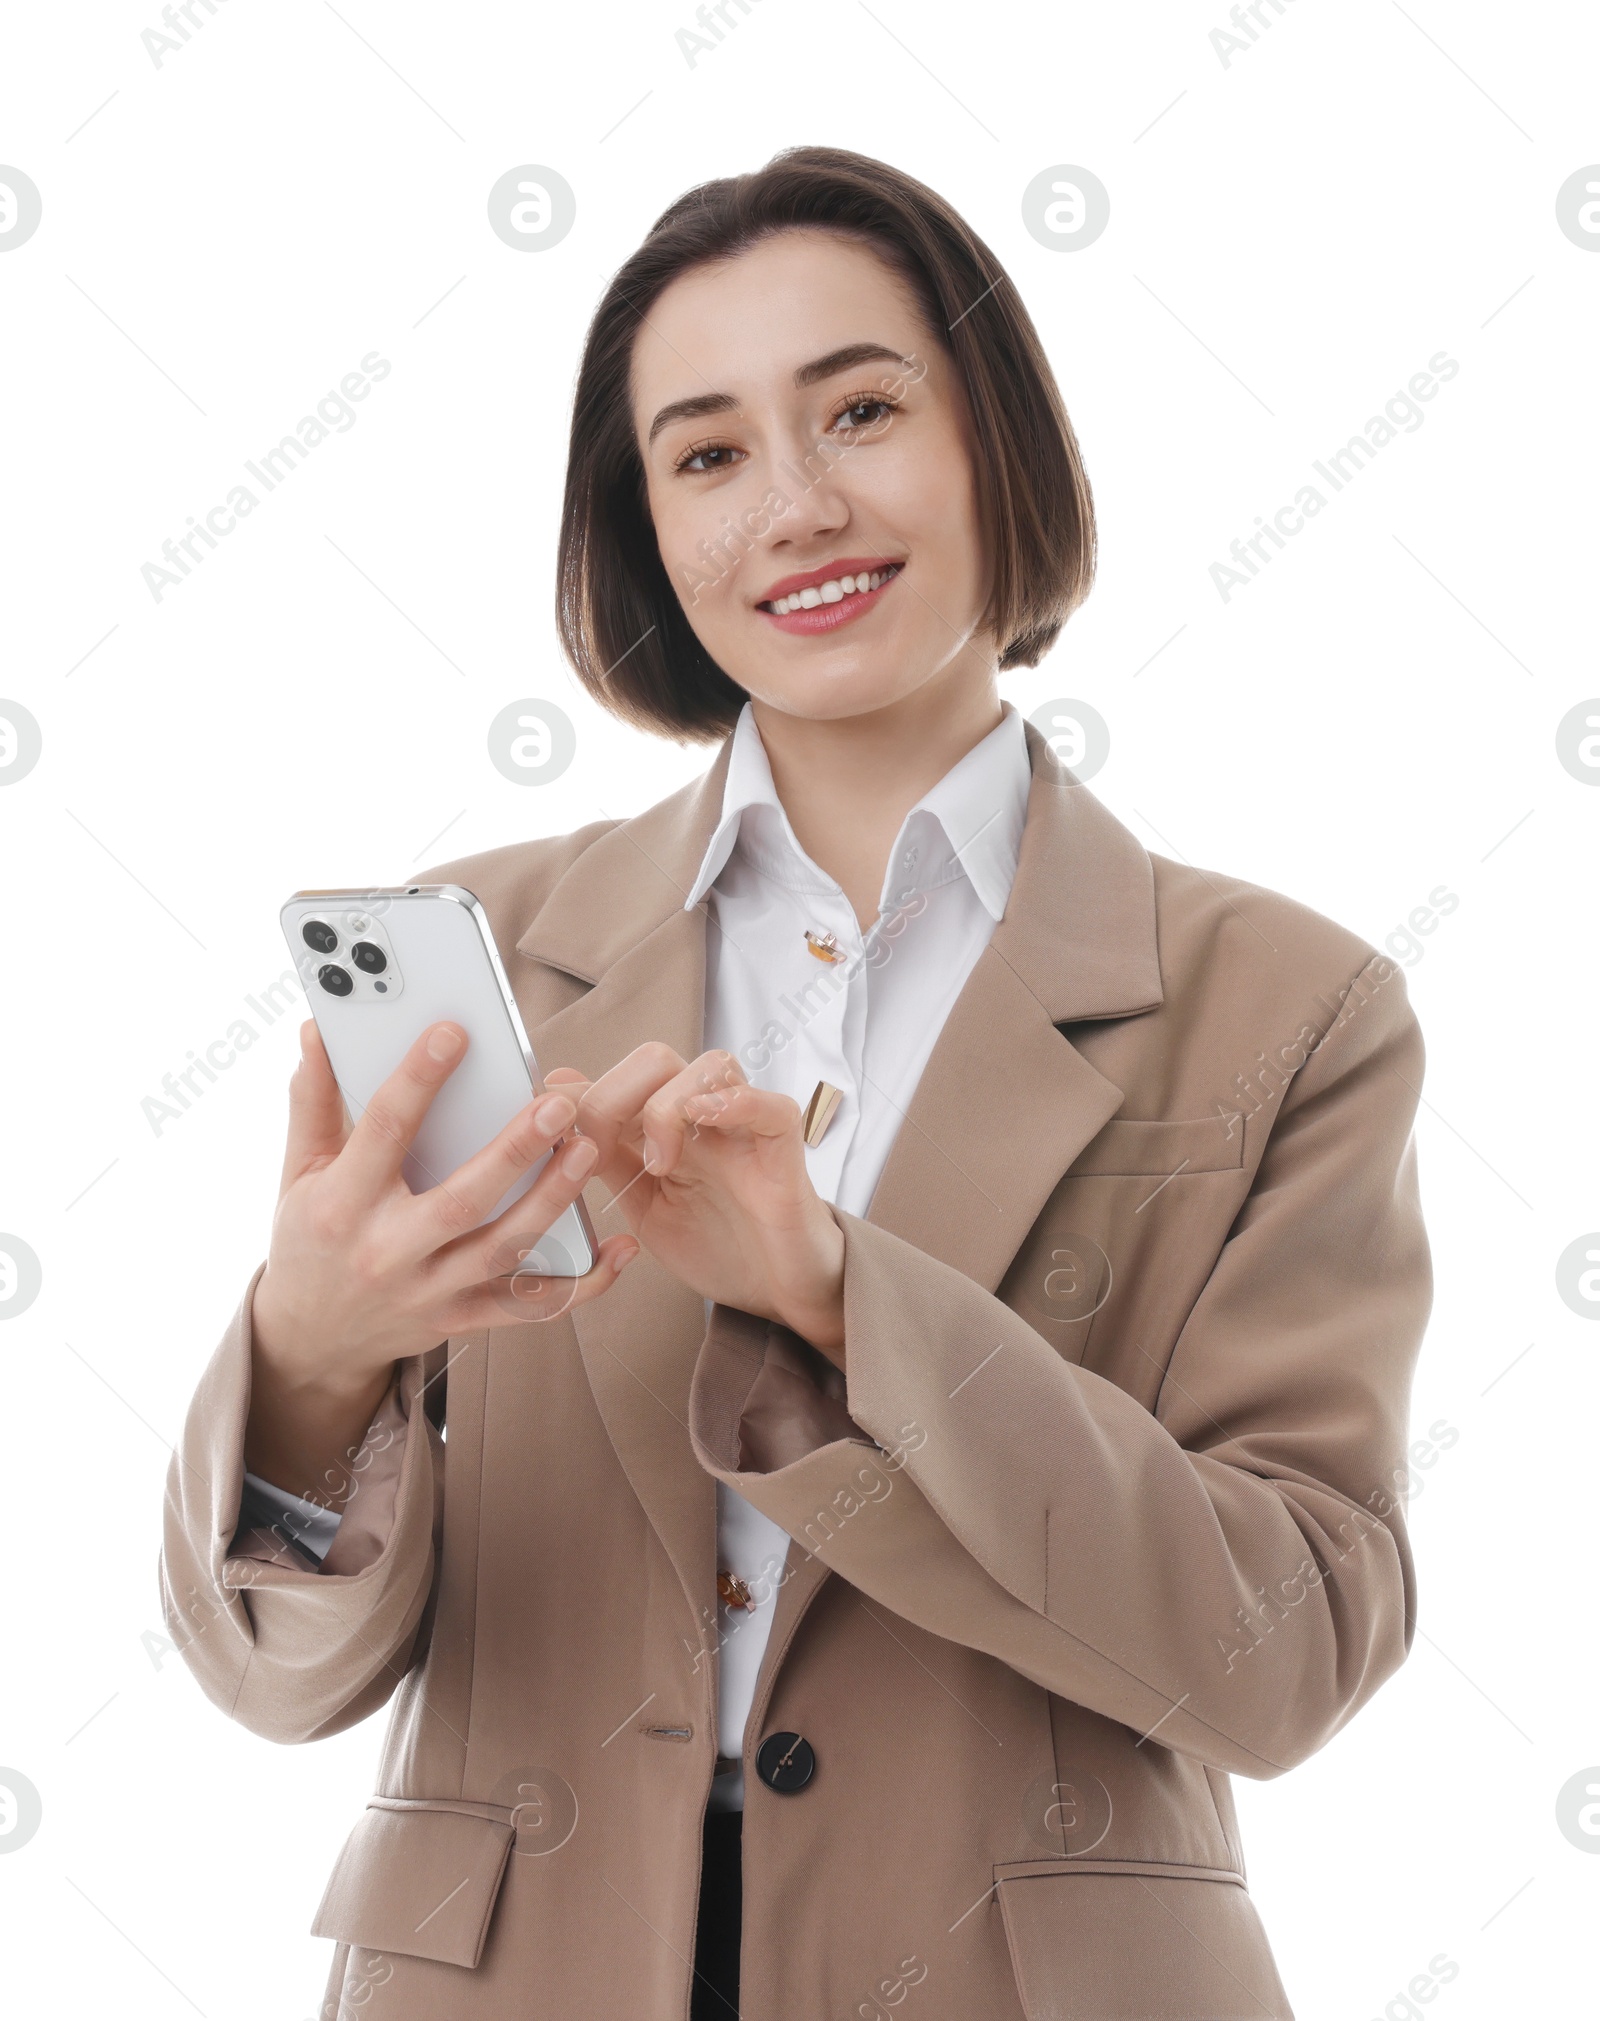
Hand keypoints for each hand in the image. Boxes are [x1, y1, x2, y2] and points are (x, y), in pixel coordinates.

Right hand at [245, 1019, 638, 1498]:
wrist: (310, 1340)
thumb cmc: (309, 1239)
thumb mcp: (298, 1171)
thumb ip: (313, 1100)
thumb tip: (316, 1030)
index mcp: (341, 1204)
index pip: (382, 1132)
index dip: (417, 1080)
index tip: (454, 1033)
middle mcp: (386, 1252)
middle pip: (461, 1200)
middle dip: (513, 1152)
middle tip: (558, 1103)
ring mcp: (428, 1292)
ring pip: (502, 1250)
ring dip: (551, 1202)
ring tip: (586, 1151)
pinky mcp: (460, 1319)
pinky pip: (528, 1306)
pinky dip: (579, 1284)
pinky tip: (617, 1251)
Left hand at [554, 1044, 846, 1364]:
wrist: (775, 1293)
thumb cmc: (717, 1245)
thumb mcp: (643, 1205)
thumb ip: (605, 1156)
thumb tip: (559, 1094)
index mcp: (666, 1127)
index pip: (617, 1078)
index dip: (580, 1096)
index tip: (554, 1132)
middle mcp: (705, 1118)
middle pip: (656, 1060)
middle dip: (614, 1096)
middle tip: (600, 1154)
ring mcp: (745, 1130)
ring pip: (709, 1067)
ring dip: (667, 1107)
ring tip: (658, 1165)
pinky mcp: (783, 1152)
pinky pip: (771, 1107)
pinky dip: (739, 1102)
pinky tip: (706, 1119)